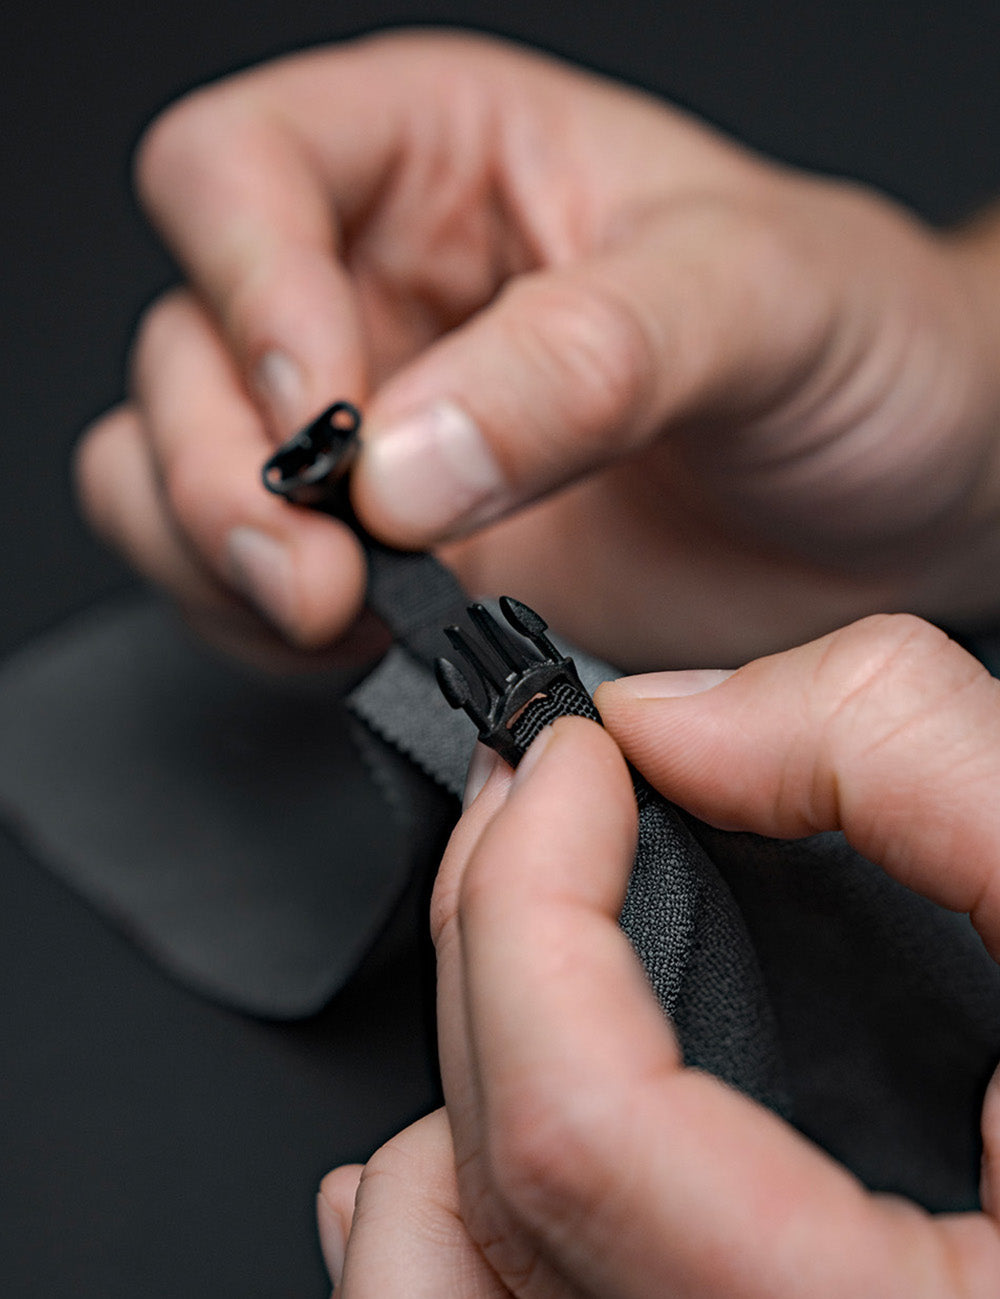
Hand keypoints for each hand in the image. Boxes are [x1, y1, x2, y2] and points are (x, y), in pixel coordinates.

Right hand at [76, 31, 999, 668]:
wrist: (903, 491)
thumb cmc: (859, 345)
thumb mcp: (759, 300)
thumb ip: (585, 360)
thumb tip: (406, 463)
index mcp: (444, 155)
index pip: (238, 172)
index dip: (248, 289)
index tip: (338, 417)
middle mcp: (378, 288)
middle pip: (181, 345)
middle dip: (221, 469)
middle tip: (326, 566)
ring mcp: (373, 435)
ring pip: (170, 466)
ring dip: (217, 553)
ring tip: (336, 606)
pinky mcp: (390, 555)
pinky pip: (239, 581)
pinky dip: (259, 624)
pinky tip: (360, 637)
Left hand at [319, 614, 999, 1295]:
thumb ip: (911, 761)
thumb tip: (681, 719)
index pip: (576, 1122)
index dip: (531, 898)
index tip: (571, 757)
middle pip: (504, 1179)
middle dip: (489, 936)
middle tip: (536, 796)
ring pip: (450, 1286)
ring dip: (452, 1084)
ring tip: (514, 928)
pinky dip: (450, 1218)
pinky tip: (479, 1125)